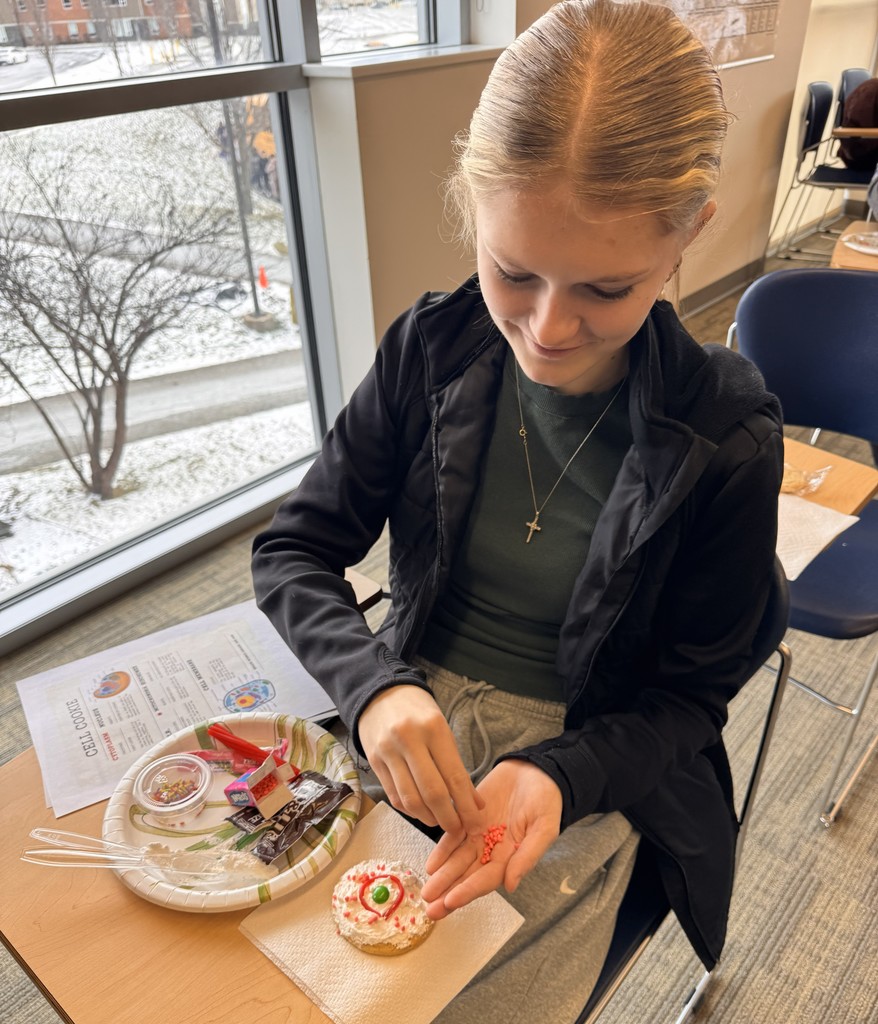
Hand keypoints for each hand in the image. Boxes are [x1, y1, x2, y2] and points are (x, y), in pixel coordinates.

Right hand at [357, 685, 484, 837]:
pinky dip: (410, 810)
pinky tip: (421, 812)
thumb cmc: (418, 711)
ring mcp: (388, 751)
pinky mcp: (374, 762)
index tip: (475, 823)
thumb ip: (457, 766)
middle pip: (432, 792)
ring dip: (428, 818)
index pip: (454, 776)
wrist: (380, 693)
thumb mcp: (442, 729)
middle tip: (459, 830)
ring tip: (440, 822)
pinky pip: (394, 795)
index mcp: (434, 728)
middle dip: (448, 818)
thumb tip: (476, 803)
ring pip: (410, 799)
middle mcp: (409, 740)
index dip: (466, 806)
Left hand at [420, 759, 561, 919]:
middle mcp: (492, 850)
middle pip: (468, 875)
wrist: (536, 771)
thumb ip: (527, 856)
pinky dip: (442, 850)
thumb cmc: (547, 801)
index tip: (451, 901)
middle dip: (449, 892)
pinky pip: (453, 836)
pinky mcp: (469, 817)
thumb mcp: (545, 828)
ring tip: (427, 892)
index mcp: (511, 857)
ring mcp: (479, 835)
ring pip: (457, 859)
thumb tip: (510, 886)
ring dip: (442, 876)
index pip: (487, 879)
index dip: (469, 890)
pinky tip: (431, 864)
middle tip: (431, 908)